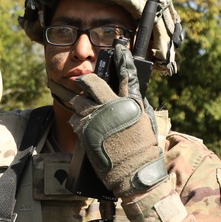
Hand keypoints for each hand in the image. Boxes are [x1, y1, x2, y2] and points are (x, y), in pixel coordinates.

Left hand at [69, 44, 167, 197]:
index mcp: (130, 103)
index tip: (118, 47)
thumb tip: (127, 93)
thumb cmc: (144, 149)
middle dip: (84, 80)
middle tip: (78, 79)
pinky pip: (75, 119)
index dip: (122, 59)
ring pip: (79, 101)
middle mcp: (112, 107)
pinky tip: (80, 122)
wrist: (134, 174)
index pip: (126, 75)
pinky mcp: (85, 132)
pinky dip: (77, 120)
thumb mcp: (145, 122)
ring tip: (78, 105)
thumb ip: (134, 104)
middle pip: (92, 83)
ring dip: (77, 101)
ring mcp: (97, 119)